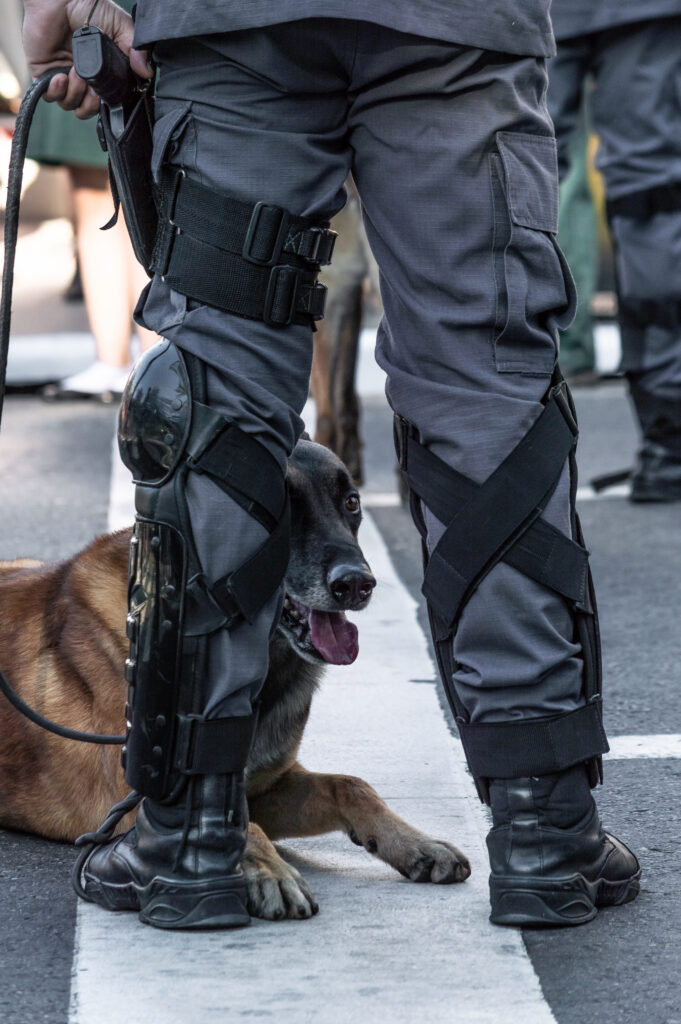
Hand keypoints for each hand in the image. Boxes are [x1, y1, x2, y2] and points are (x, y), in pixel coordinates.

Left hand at [22, 0, 153, 117]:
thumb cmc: (91, 7)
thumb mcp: (122, 28)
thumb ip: (136, 50)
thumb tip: (148, 73)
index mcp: (102, 71)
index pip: (106, 101)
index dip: (109, 104)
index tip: (110, 95)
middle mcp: (83, 76)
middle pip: (88, 109)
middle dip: (91, 104)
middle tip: (92, 86)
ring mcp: (64, 75)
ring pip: (70, 105)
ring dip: (75, 93)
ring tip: (75, 71)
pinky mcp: (45, 72)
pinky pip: (50, 97)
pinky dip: (57, 92)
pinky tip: (62, 76)